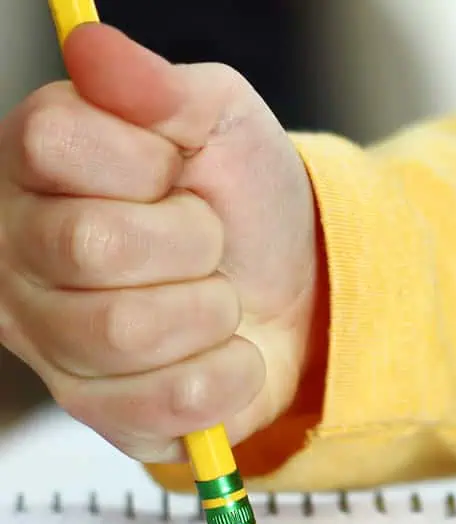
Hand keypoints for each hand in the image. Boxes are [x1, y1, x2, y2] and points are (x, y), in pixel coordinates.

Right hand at [0, 24, 322, 462]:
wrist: (297, 289)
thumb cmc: (247, 203)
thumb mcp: (221, 122)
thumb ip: (161, 89)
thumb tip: (90, 46)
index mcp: (40, 170)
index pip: (54, 143)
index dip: (145, 160)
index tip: (179, 172)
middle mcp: (22, 259)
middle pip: (93, 245)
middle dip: (193, 240)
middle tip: (208, 243)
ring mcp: (56, 347)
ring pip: (129, 331)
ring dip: (212, 310)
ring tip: (217, 299)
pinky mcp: (107, 415)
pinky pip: (171, 402)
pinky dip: (230, 373)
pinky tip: (228, 354)